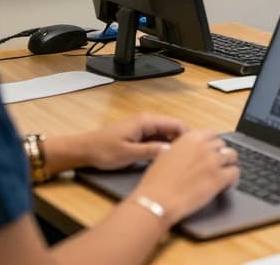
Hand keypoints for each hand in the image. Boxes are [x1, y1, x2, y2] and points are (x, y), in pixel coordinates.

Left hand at [72, 113, 188, 170]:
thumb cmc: (104, 151)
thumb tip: (173, 151)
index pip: (177, 124)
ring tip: (179, 160)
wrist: (84, 150)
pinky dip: (163, 145)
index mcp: (147, 121)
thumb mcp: (129, 154)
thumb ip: (152, 151)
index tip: (195, 152)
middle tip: (187, 159)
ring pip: (167, 133)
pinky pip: (158, 137)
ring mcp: (144, 126)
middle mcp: (148, 120)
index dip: (188, 137)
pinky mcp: (140, 133)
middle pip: (174, 128)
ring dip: (172, 144)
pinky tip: (164, 158)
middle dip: (182, 141)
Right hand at [133, 130, 239, 225]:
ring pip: (232, 156)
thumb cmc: (156, 182)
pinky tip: (225, 185)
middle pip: (222, 145)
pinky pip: (235, 173)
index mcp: (190, 139)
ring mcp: (213, 162)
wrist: (157, 200)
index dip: (211, 144)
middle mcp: (204, 147)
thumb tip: (187, 152)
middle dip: (219, 154)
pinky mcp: (219, 178)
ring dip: (228, 164)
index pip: (211, 134)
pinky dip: (232, 179)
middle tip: (215, 165)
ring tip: (222, 174)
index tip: (210, 151)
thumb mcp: (165, 156)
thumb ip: (180, 149)